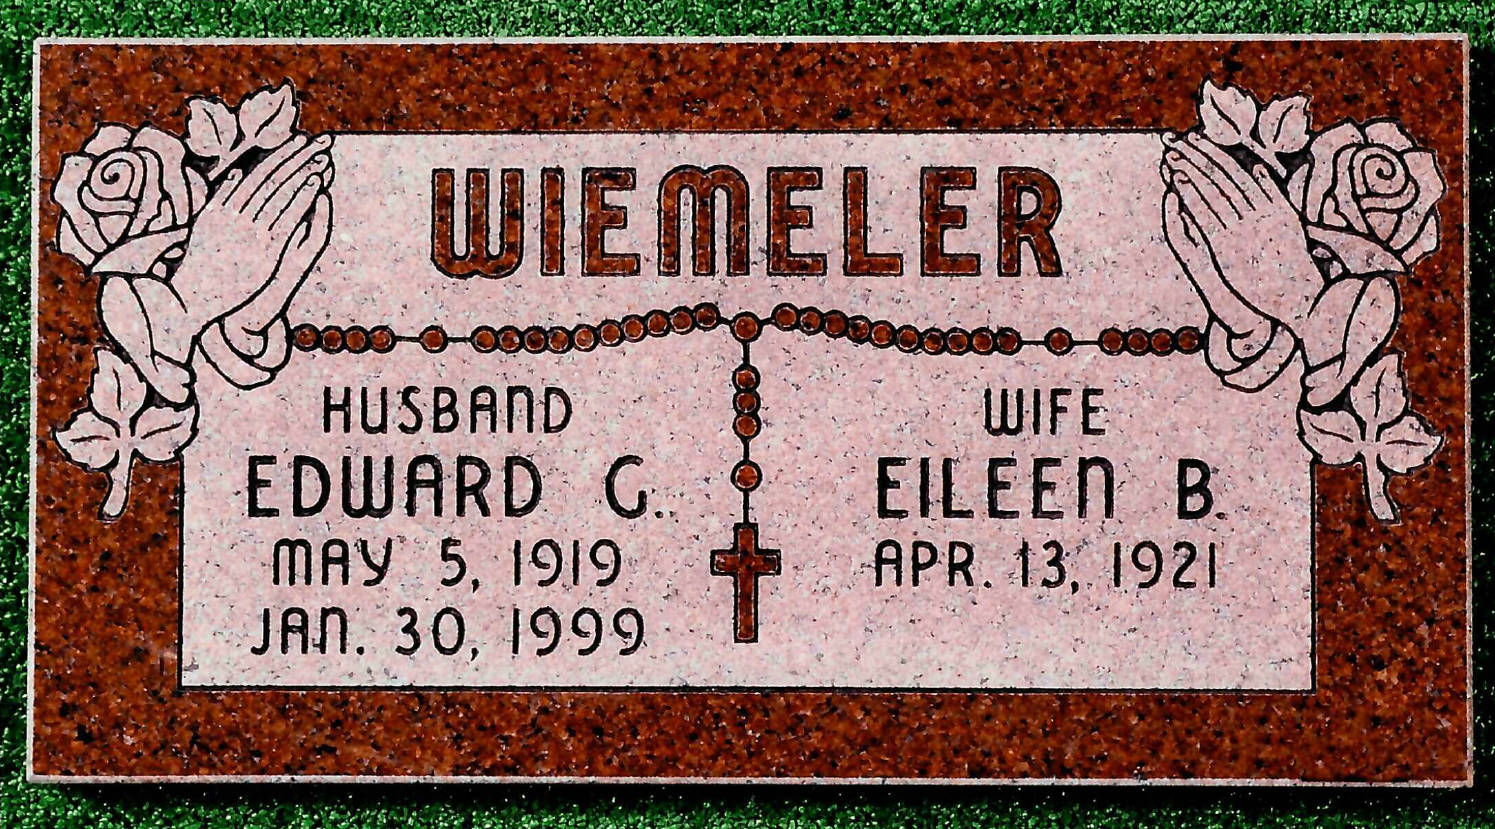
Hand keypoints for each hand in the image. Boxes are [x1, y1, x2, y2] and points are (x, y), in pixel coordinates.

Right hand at [171, 133, 332, 340]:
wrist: (193, 296)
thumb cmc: (201, 263)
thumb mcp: (205, 226)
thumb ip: (219, 200)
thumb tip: (233, 174)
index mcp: (223, 206)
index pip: (256, 174)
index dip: (279, 155)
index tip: (296, 140)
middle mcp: (237, 214)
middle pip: (272, 178)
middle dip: (295, 157)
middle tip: (317, 140)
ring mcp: (251, 230)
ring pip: (281, 193)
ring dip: (302, 172)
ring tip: (321, 156)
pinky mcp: (265, 248)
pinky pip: (288, 216)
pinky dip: (303, 198)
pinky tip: (317, 183)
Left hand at [1161, 131, 1321, 331]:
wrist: (1298, 294)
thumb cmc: (1291, 260)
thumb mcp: (1288, 221)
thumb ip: (1273, 193)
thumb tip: (1259, 166)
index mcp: (1270, 202)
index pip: (1236, 170)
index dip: (1214, 152)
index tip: (1197, 137)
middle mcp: (1256, 210)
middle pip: (1220, 176)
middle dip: (1197, 155)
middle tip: (1176, 139)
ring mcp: (1242, 227)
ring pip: (1211, 191)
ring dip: (1190, 170)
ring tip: (1172, 153)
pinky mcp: (1228, 246)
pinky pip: (1204, 215)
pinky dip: (1189, 196)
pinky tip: (1176, 181)